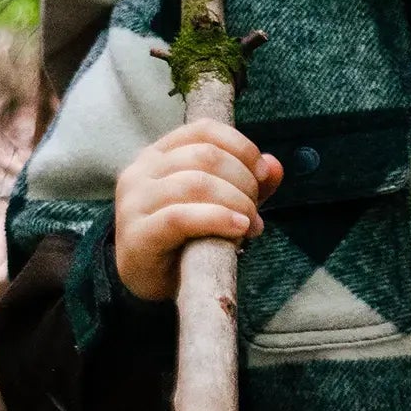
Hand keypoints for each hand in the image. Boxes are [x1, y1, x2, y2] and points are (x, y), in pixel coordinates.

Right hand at [112, 117, 283, 301]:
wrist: (147, 281)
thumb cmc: (183, 238)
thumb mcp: (218, 205)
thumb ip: (245, 184)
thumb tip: (275, 165)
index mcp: (159, 154)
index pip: (204, 130)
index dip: (241, 146)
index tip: (263, 174)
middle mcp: (141, 171)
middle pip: (205, 156)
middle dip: (242, 180)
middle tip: (256, 210)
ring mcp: (135, 202)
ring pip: (195, 183)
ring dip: (235, 201)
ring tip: (251, 225)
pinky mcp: (137, 234)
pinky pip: (181, 217)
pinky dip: (217, 219)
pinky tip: (238, 229)